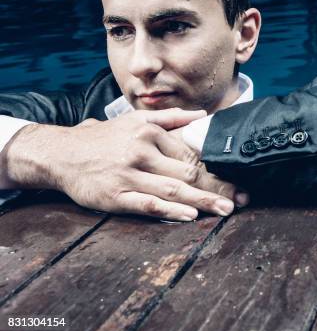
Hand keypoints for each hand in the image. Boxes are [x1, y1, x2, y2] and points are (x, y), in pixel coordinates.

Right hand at [3, 108, 246, 220]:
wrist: (61, 153)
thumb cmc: (103, 138)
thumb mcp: (135, 119)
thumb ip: (170, 118)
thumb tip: (202, 116)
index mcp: (149, 133)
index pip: (191, 154)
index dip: (216, 167)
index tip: (238, 177)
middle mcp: (141, 152)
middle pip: (187, 173)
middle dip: (217, 186)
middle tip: (241, 197)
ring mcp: (128, 175)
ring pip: (172, 189)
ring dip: (202, 200)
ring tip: (226, 208)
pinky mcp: (115, 196)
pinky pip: (147, 204)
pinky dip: (169, 210)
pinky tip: (189, 215)